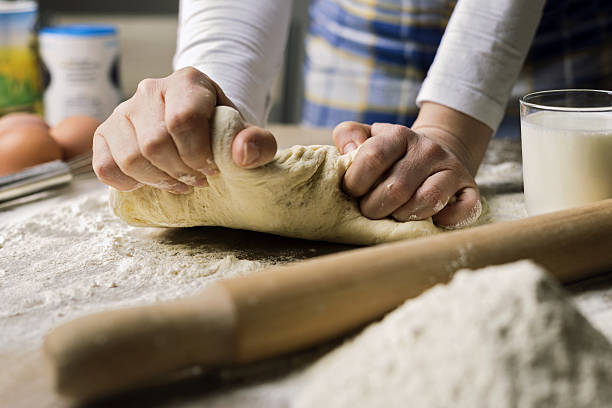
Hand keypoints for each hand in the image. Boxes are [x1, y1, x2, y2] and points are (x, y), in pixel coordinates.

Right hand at [93, 67, 276, 192]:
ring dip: (158, 180)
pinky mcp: (106, 132)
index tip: (212, 169)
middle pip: (155, 143)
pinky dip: (127, 183)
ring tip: (179, 181)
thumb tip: (241, 154)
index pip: (182, 120)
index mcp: (188, 82)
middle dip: (180, 171)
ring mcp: (124, 110)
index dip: (197, 153)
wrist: (201, 127)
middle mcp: (151, 90)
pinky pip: (105, 166)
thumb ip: (258, 143)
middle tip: (198, 179)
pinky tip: (149, 181)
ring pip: (130, 157)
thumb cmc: (223, 132)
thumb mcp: (248, 136)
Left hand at [333, 104, 490, 228]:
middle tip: (370, 210)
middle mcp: (428, 149)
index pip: (373, 157)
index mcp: (399, 135)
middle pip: (397, 187)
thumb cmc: (391, 153)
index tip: (352, 192)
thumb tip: (348, 150)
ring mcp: (451, 168)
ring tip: (394, 214)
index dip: (355, 182)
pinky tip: (429, 220)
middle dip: (375, 207)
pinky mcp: (469, 188)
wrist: (434, 152)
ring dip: (404, 216)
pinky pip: (462, 210)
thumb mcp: (368, 136)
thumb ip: (349, 135)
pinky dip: (444, 221)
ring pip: (427, 201)